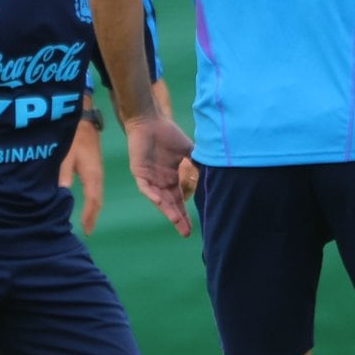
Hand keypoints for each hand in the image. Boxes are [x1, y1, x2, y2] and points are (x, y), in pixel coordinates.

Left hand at [59, 118, 105, 233]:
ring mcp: (98, 171)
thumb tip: (63, 193)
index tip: (86, 229)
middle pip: (98, 200)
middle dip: (93, 215)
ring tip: (87, 222)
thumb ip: (64, 174)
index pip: (93, 200)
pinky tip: (86, 203)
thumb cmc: (74, 137)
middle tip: (87, 230)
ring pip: (97, 195)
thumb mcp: (66, 155)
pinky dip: (92, 199)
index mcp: (92, 174)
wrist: (84, 121)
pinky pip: (95, 188)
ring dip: (93, 209)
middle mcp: (98, 175)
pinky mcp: (94, 168)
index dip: (89, 216)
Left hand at [125, 115, 196, 236]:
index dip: (184, 215)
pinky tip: (160, 201)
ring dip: (166, 209)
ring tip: (175, 220)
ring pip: (158, 199)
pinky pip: (145, 187)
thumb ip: (198, 163)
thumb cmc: (168, 134)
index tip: (191, 229)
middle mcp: (160, 182)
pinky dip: (152, 194)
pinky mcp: (139, 172)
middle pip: (170, 205)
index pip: (179, 201)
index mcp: (171, 179)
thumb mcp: (188, 151)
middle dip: (177, 219)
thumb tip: (215, 174)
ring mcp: (149, 179)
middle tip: (185, 233)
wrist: (150, 121)